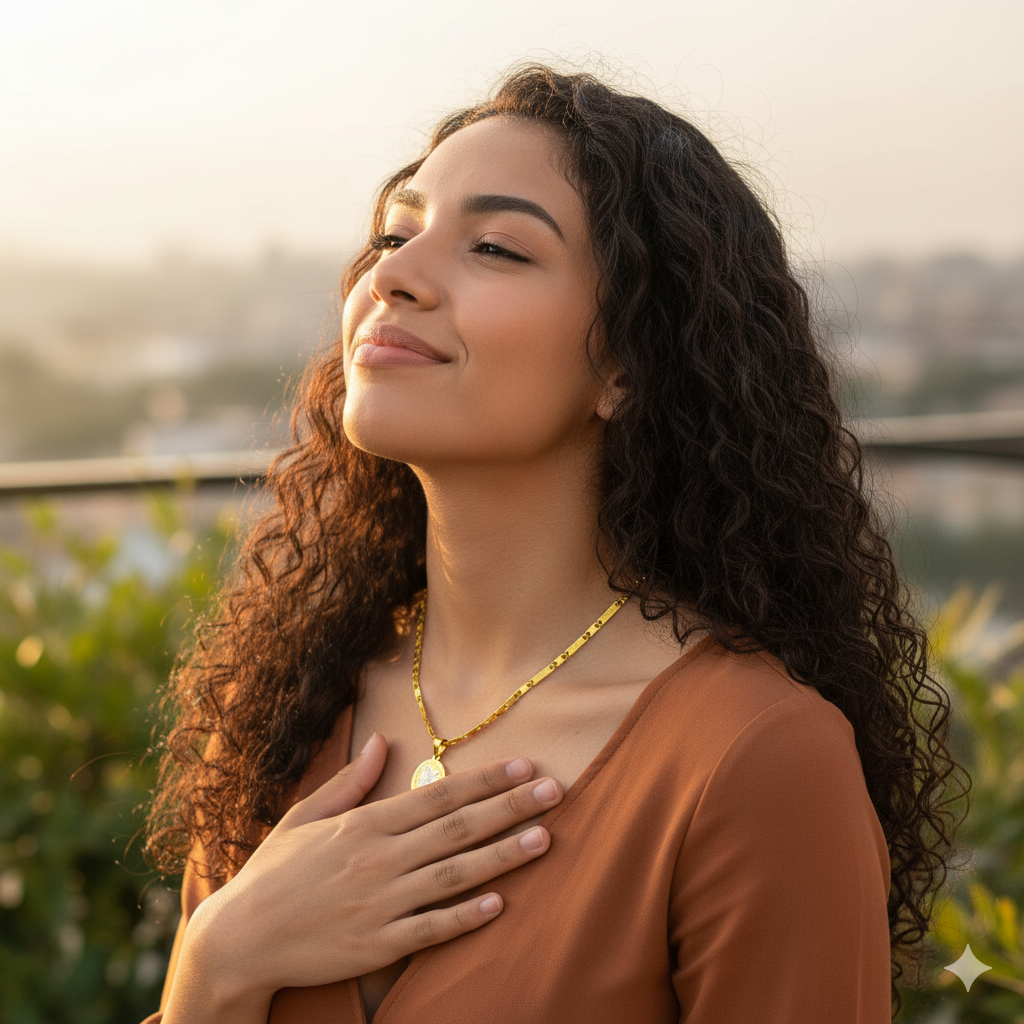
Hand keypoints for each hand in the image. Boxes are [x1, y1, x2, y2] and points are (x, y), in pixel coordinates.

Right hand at [181, 732, 562, 1000]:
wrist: (238, 940)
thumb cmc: (272, 873)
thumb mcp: (304, 816)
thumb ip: (348, 782)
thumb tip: (380, 742)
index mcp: (364, 824)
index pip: (438, 794)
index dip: (485, 779)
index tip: (524, 764)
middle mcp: (379, 859)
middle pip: (457, 828)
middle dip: (510, 807)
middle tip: (555, 790)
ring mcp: (381, 904)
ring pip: (454, 875)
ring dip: (502, 856)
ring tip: (545, 838)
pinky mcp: (378, 946)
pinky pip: (431, 929)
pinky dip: (466, 917)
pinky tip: (501, 904)